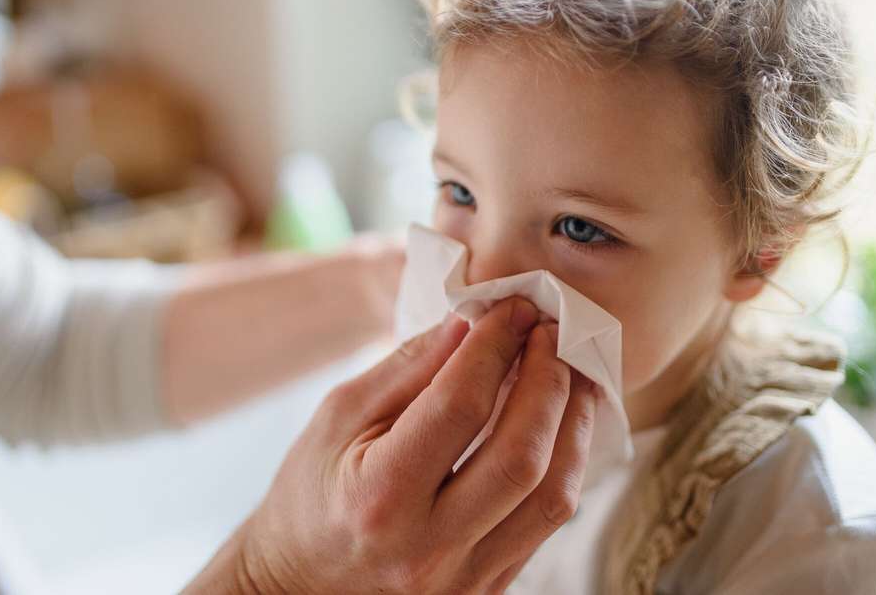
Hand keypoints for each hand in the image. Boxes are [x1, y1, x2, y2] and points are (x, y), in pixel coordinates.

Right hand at [186, 297, 598, 593]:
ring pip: (554, 497)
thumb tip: (471, 324)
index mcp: (380, 497)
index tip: (514, 310)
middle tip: (551, 334)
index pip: (460, 407)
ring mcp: (465, 579)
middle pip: (521, 456)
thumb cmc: (310, 494)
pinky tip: (558, 424)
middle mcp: (429, 547)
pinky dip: (563, 463)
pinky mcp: (489, 589)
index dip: (495, 348)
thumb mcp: (338, 418)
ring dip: (572, 424)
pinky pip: (547, 523)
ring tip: (571, 374)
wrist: (303, 586)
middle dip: (549, 381)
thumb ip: (407, 369)